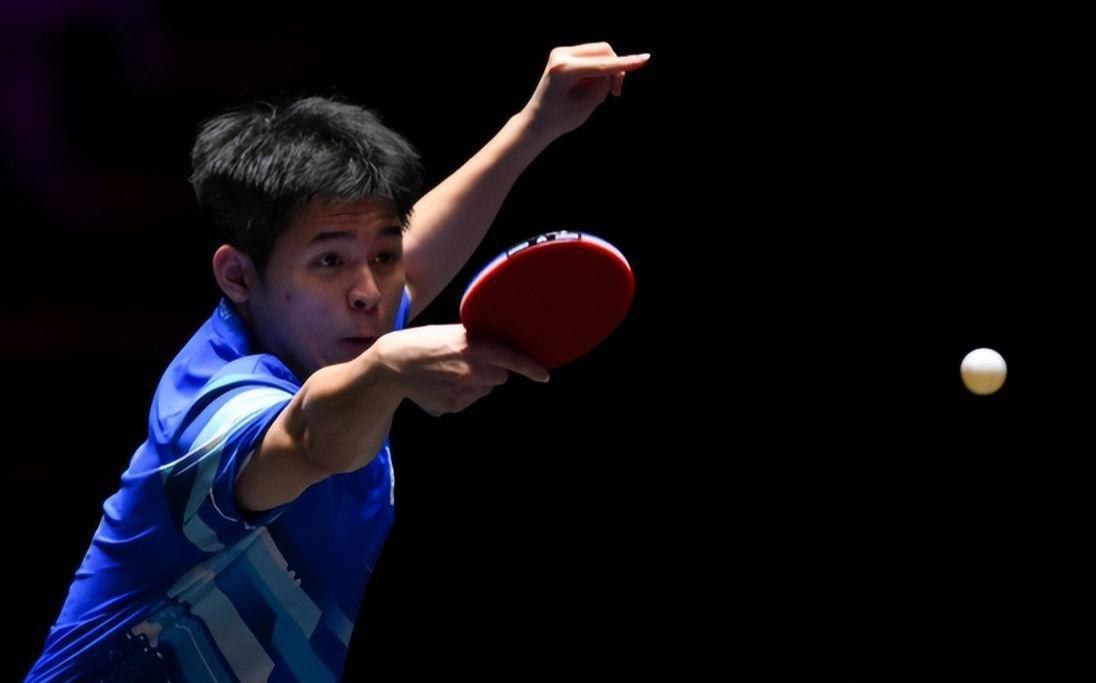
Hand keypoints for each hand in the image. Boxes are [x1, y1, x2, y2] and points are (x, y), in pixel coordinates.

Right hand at [374, 324, 549, 416]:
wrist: (392, 365)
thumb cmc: (422, 343)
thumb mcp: (450, 333)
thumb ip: (476, 341)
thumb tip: (500, 351)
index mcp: (473, 347)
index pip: (512, 359)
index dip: (531, 368)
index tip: (544, 375)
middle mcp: (471, 371)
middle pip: (500, 376)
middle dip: (492, 370)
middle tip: (470, 361)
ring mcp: (462, 391)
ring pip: (484, 389)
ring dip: (476, 382)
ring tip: (449, 371)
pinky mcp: (453, 406)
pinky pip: (469, 400)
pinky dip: (461, 393)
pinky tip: (441, 383)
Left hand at [519, 42, 650, 142]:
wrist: (537, 122)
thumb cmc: (561, 118)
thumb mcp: (588, 104)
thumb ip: (604, 83)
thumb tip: (615, 65)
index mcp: (564, 70)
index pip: (602, 65)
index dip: (626, 64)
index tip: (646, 59)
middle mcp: (561, 56)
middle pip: (604, 52)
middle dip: (615, 70)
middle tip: (616, 93)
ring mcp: (561, 52)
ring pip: (600, 53)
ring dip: (607, 71)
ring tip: (597, 94)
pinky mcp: (564, 54)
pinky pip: (592, 56)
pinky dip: (598, 70)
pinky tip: (590, 87)